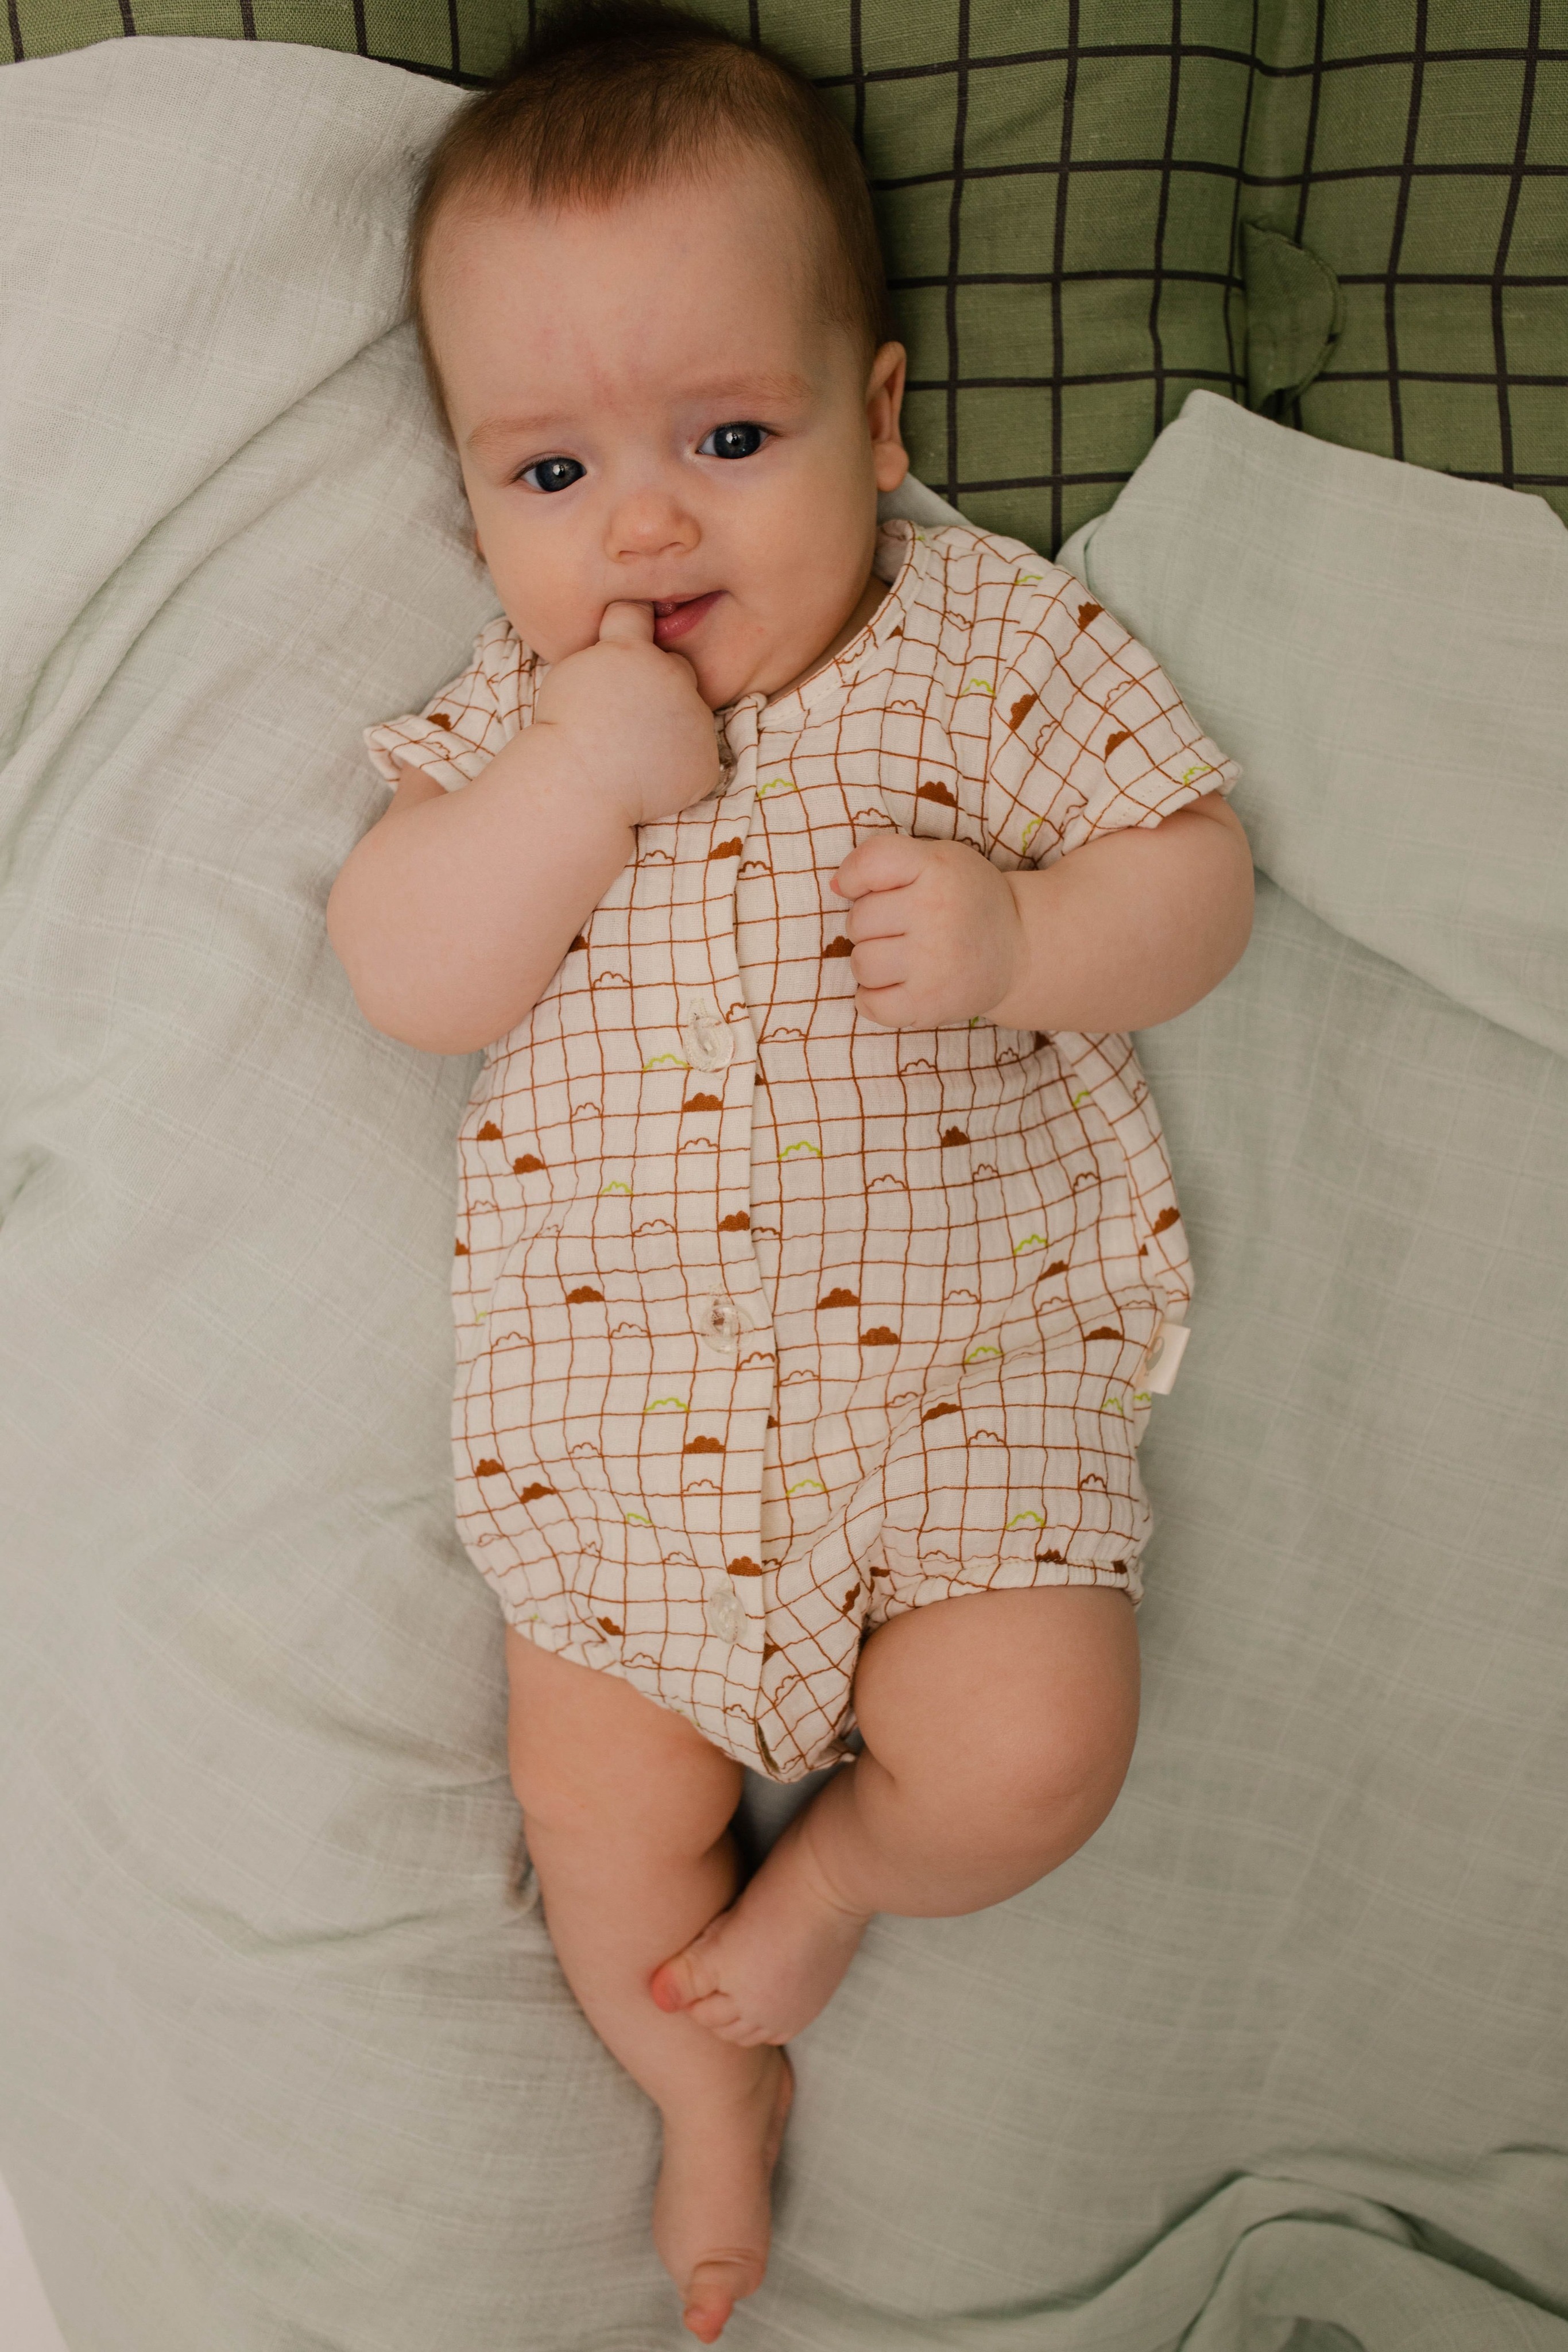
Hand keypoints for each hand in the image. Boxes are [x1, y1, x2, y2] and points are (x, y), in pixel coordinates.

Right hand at [531, 601, 720, 827]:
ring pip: (690, 714)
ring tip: (635, 752)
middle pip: (677, 667)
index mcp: (633, 651)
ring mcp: (695, 720)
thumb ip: (606, 653)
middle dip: (660, 683)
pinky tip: (649, 779)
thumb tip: (626, 648)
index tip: (628, 633)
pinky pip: (697, 758)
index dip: (631, 623)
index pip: (638, 614)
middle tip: (627, 715)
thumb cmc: (563, 734)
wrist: (576, 788)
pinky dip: (680, 768)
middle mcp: (672, 677)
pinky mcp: (705, 761)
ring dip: (673, 725)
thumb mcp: (573, 675)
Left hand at [830, 833, 1025, 1026]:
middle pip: (858, 920)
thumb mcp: (938, 860)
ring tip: (901, 957)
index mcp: (938, 869)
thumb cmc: (965, 899)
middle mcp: (936, 913)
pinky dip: (872, 998)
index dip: (855, 877)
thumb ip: (885, 860)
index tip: (863, 888)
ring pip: (861, 963)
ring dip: (871, 962)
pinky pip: (870, 1005)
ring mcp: (933, 963)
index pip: (870, 864)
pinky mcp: (930, 1004)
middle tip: (901, 928)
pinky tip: (894, 986)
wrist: (1020, 948)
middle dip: (870, 925)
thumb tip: (836, 885)